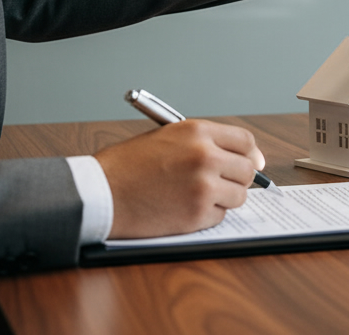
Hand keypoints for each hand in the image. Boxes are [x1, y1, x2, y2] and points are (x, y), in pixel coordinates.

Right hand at [94, 120, 265, 238]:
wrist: (98, 193)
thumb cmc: (127, 166)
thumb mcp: (167, 137)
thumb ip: (205, 143)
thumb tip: (247, 157)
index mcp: (198, 132)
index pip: (245, 141)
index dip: (249, 154)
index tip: (251, 162)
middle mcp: (206, 156)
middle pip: (247, 170)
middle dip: (237, 178)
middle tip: (220, 183)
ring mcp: (203, 186)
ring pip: (238, 196)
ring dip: (223, 198)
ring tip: (194, 195)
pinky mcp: (197, 214)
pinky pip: (220, 215)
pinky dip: (207, 215)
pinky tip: (182, 208)